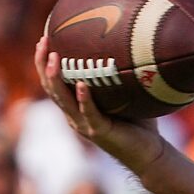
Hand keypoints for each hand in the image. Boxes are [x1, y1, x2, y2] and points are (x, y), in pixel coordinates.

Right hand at [32, 34, 165, 175]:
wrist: (151, 154)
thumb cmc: (139, 123)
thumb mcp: (124, 95)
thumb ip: (118, 75)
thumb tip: (126, 44)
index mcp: (76, 107)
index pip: (53, 83)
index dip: (43, 63)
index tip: (43, 40)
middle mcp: (75, 116)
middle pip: (51, 88)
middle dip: (42, 64)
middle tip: (42, 42)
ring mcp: (85, 125)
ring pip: (63, 100)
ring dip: (56, 78)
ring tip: (53, 58)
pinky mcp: (99, 131)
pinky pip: (89, 113)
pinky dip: (84, 99)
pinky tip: (82, 85)